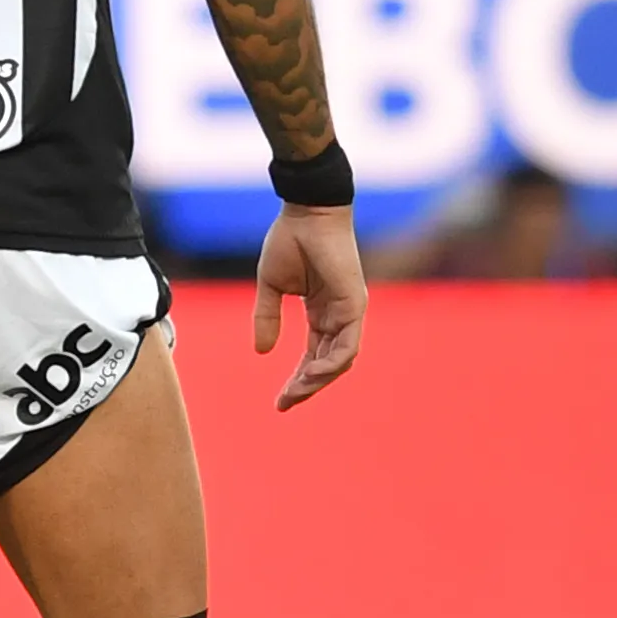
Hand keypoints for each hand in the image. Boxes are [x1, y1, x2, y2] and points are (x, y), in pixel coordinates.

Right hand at [252, 202, 364, 410]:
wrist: (306, 214)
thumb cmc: (289, 242)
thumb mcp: (270, 287)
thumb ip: (267, 318)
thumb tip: (262, 352)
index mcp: (321, 312)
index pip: (313, 355)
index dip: (297, 379)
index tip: (279, 400)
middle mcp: (339, 316)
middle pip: (328, 363)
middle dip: (306, 387)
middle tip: (284, 404)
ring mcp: (350, 311)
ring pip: (340, 360)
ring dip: (318, 381)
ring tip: (294, 393)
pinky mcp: (354, 304)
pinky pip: (348, 344)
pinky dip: (332, 363)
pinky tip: (311, 374)